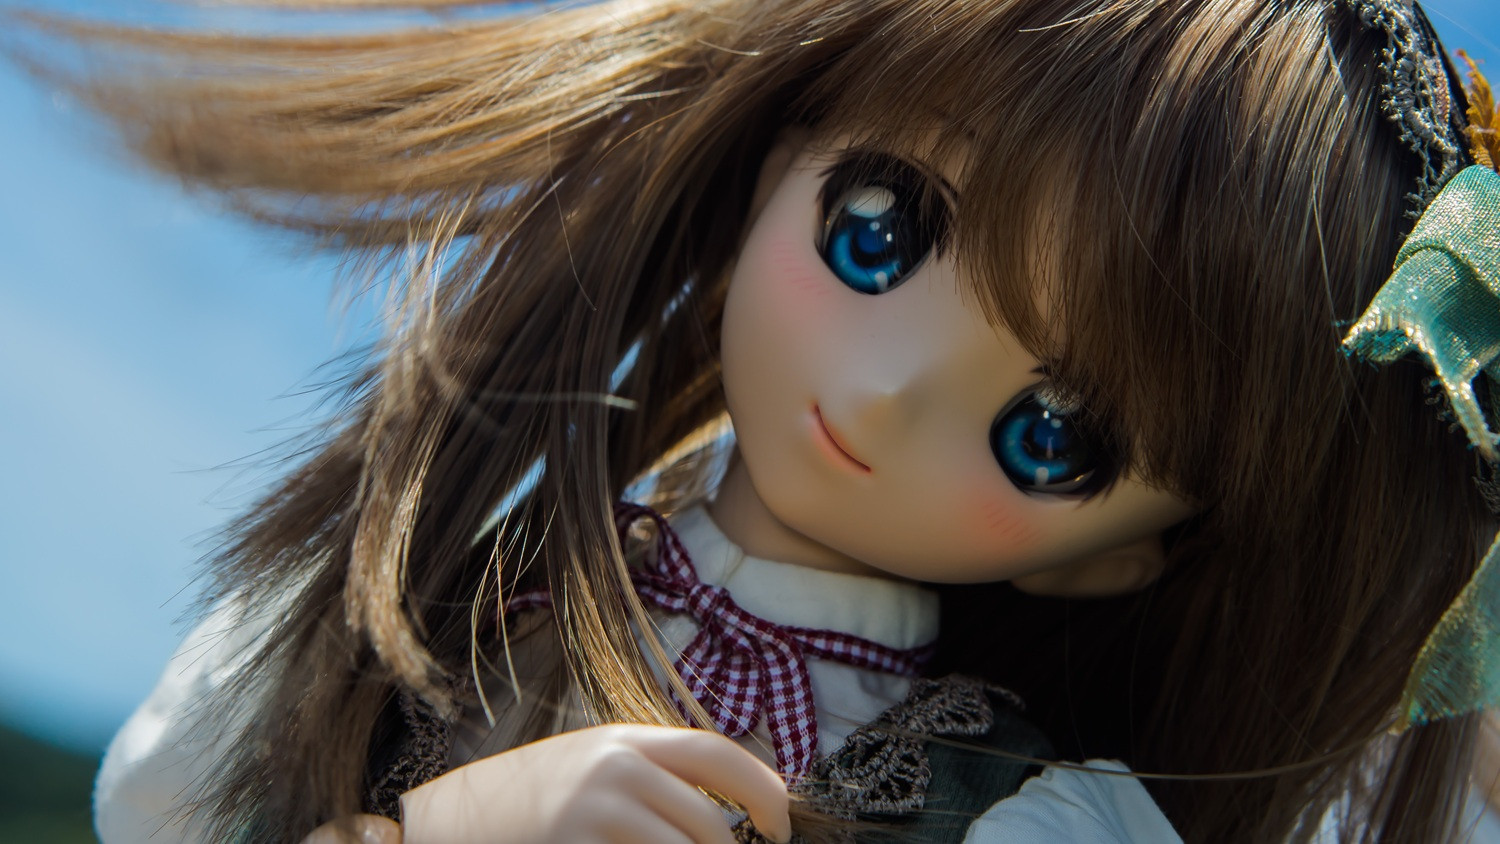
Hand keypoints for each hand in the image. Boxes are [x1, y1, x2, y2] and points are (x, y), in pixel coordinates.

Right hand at [302, 724, 790, 843]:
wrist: (449, 822)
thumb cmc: (534, 798)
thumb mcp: (594, 763)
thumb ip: (654, 772)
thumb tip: (730, 800)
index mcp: (624, 740)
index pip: (716, 754)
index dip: (764, 790)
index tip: (780, 827)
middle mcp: (612, 771)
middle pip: (707, 824)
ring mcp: (591, 816)